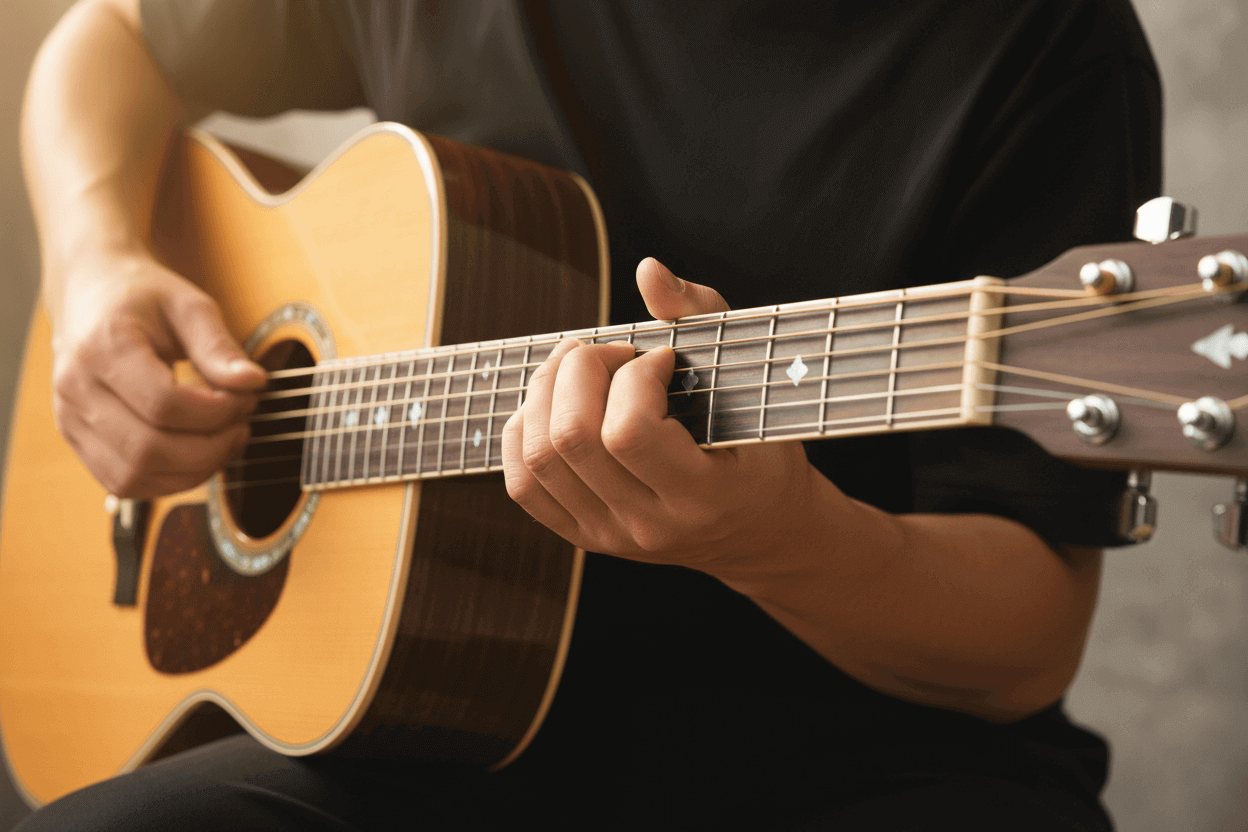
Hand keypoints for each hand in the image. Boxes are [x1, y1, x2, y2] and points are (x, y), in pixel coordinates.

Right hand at [48, 248, 265, 497]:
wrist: (91, 294)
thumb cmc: (143, 297)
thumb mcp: (189, 306)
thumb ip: (219, 346)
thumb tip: (253, 383)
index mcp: (103, 347)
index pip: (164, 404)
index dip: (217, 411)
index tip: (247, 396)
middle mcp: (76, 388)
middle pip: (148, 449)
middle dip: (211, 447)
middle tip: (242, 422)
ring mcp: (70, 419)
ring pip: (134, 476)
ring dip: (193, 470)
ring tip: (225, 439)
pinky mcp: (77, 441)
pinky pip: (124, 483)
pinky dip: (169, 480)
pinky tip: (198, 454)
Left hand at [502, 258, 813, 576]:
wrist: (756, 529)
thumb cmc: (757, 450)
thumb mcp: (749, 384)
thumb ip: (702, 317)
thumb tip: (648, 270)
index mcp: (701, 496)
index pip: (630, 432)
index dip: (634, 376)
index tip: (661, 359)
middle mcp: (649, 525)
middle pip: (571, 438)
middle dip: (581, 371)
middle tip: (612, 354)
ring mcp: (609, 536)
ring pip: (538, 457)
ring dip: (546, 391)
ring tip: (580, 367)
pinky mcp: (582, 536)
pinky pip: (524, 483)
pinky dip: (525, 429)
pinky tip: (555, 404)